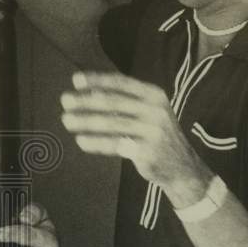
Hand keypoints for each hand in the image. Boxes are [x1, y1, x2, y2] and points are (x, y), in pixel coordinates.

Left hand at [60, 72, 211, 205]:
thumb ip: (123, 102)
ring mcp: (153, 131)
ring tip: (67, 121)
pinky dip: (96, 142)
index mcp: (154, 95)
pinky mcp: (148, 151)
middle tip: (65, 101)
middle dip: (86, 101)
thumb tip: (88, 92)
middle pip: (114, 102)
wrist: (182, 167)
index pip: (121, 83)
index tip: (76, 80)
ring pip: (112, 124)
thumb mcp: (147, 112)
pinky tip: (81, 141)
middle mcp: (155, 110)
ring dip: (85, 121)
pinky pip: (116, 145)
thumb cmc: (156, 134)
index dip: (97, 80)